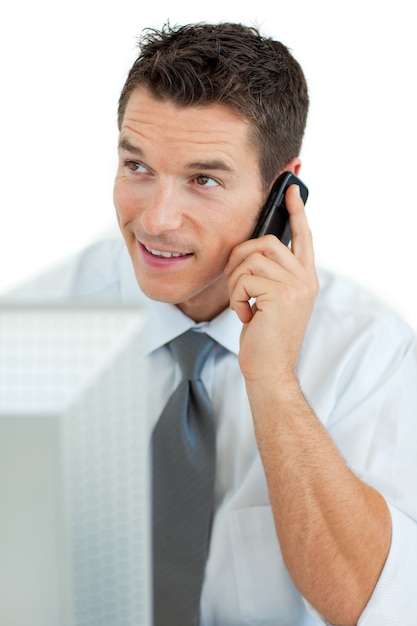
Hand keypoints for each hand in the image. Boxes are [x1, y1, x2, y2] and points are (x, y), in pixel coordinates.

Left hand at [224, 184, 318, 383]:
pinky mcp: (281, 295)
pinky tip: (246, 316)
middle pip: (265, 242)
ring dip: (235, 283)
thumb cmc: (266, 337)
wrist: (270, 368)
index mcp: (305, 278)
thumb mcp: (273, 301)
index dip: (297, 212)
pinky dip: (236, 297)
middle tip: (235, 283)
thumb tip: (253, 251)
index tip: (291, 190)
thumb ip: (271, 275)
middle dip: (239, 259)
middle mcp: (305, 279)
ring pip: (251, 260)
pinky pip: (244, 279)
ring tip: (242, 305)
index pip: (304, 237)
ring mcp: (296, 286)